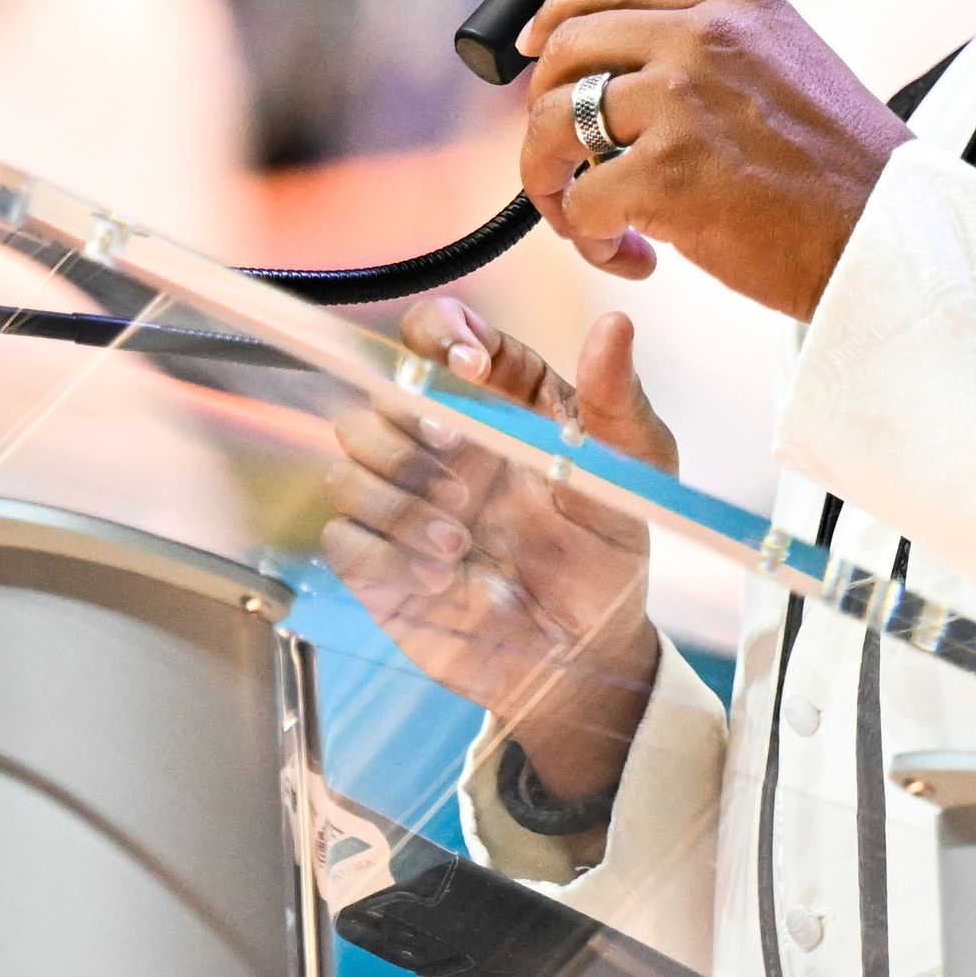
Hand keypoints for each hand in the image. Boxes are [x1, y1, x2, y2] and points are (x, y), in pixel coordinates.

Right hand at [320, 297, 675, 807]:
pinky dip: (381, 553)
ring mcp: (404, 501)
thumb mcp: (632, 473)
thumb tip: (616, 325)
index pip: (436, 334)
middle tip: (458, 461)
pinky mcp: (381, 564)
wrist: (589, 651)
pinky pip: (343, 538)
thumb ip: (617, 401)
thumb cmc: (608, 550)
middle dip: (407, 425)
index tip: (469, 364)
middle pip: (375, 395)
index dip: (439, 333)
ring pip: (348, 463)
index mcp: (493, 401)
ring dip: (397, 498)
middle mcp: (439, 442)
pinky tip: (438, 578)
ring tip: (460, 543)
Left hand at [518, 0, 913, 318]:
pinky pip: (580, 201)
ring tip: (586, 220)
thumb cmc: (847, 176)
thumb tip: (632, 75)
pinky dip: (589, 238)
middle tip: (563, 161)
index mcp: (735, 7)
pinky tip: (632, 257)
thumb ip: (719, 52)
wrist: (892, 239)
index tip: (533, 49)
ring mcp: (680, 102)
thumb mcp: (791, 68)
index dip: (557, 17)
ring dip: (552, 181)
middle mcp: (702, 39)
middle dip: (547, 112)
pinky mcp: (665, 173)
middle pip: (568, 50)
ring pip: (556, 123)